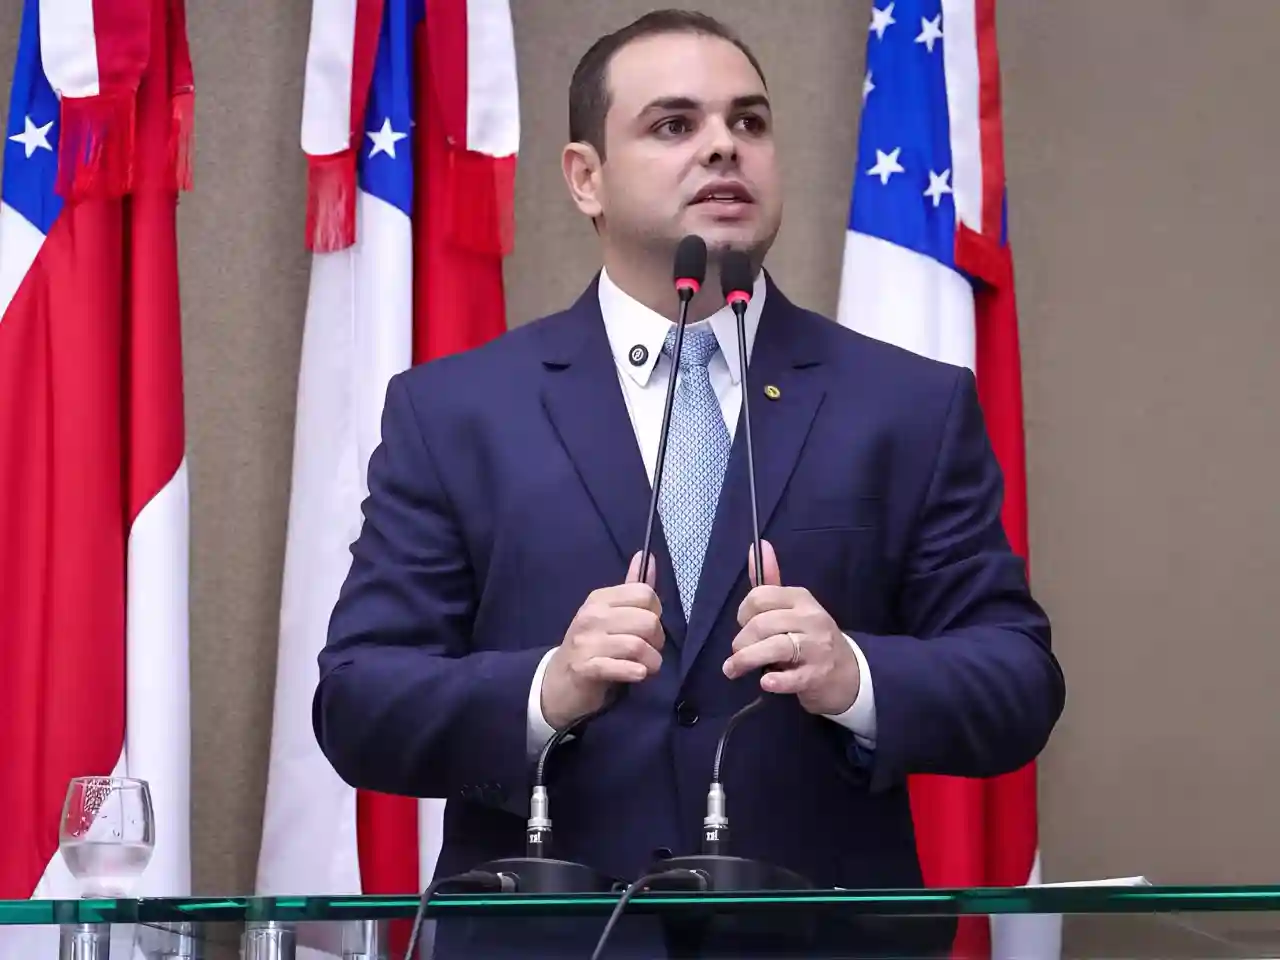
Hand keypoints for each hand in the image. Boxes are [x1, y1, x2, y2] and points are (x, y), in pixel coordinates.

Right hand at [540, 551, 664, 729]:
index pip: (644, 594)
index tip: (647, 627)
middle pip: (647, 621)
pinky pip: (619, 667)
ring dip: (651, 661)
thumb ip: (631, 588)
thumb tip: (646, 556)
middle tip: (649, 650)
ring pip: (637, 645)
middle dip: (657, 640)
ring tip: (646, 666)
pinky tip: (637, 674)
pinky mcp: (584, 668)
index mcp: (599, 599)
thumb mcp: (608, 613)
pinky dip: (635, 672)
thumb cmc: (590, 644)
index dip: (655, 612)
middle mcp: (591, 616)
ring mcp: (586, 642)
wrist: (557, 681)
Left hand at [722, 540, 859, 715]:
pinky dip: (775, 681)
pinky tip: (765, 682)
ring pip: (775, 647)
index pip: (760, 597)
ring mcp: (817, 648)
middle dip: (741, 641)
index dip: (743, 613)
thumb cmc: (812, 637)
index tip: (743, 625)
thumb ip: (772, 581)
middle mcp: (811, 619)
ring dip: (746, 660)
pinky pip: (792, 677)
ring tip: (733, 670)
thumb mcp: (794, 607)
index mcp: (802, 598)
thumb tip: (757, 545)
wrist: (849, 674)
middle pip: (762, 624)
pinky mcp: (818, 676)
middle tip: (737, 653)